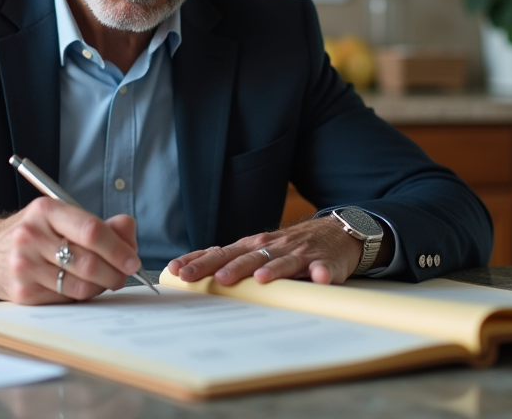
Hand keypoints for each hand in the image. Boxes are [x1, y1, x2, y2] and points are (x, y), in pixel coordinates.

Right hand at [0, 197, 141, 303]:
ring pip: (80, 286)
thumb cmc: (32, 233)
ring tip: (106, 280)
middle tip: (125, 273)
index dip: (118, 248)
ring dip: (102, 286)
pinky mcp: (23, 293)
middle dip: (115, 272)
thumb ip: (99, 223)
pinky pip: (66, 300)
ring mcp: (25, 266)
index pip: (91, 230)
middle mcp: (31, 236)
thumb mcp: (59, 216)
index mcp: (45, 211)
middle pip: (89, 262)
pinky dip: (82, 296)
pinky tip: (82, 286)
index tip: (133, 259)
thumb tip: (128, 233)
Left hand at [166, 217, 374, 286]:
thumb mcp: (257, 251)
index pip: (219, 252)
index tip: (177, 270)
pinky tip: (318, 278)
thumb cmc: (289, 247)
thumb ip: (232, 261)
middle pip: (244, 257)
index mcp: (251, 247)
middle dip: (225, 267)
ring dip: (271, 269)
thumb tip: (192, 274)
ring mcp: (297, 254)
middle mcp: (271, 247)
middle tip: (210, 279)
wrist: (334, 232)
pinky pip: (322, 268)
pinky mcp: (323, 261)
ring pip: (281, 261)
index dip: (198, 261)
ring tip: (260, 279)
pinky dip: (320, 273)